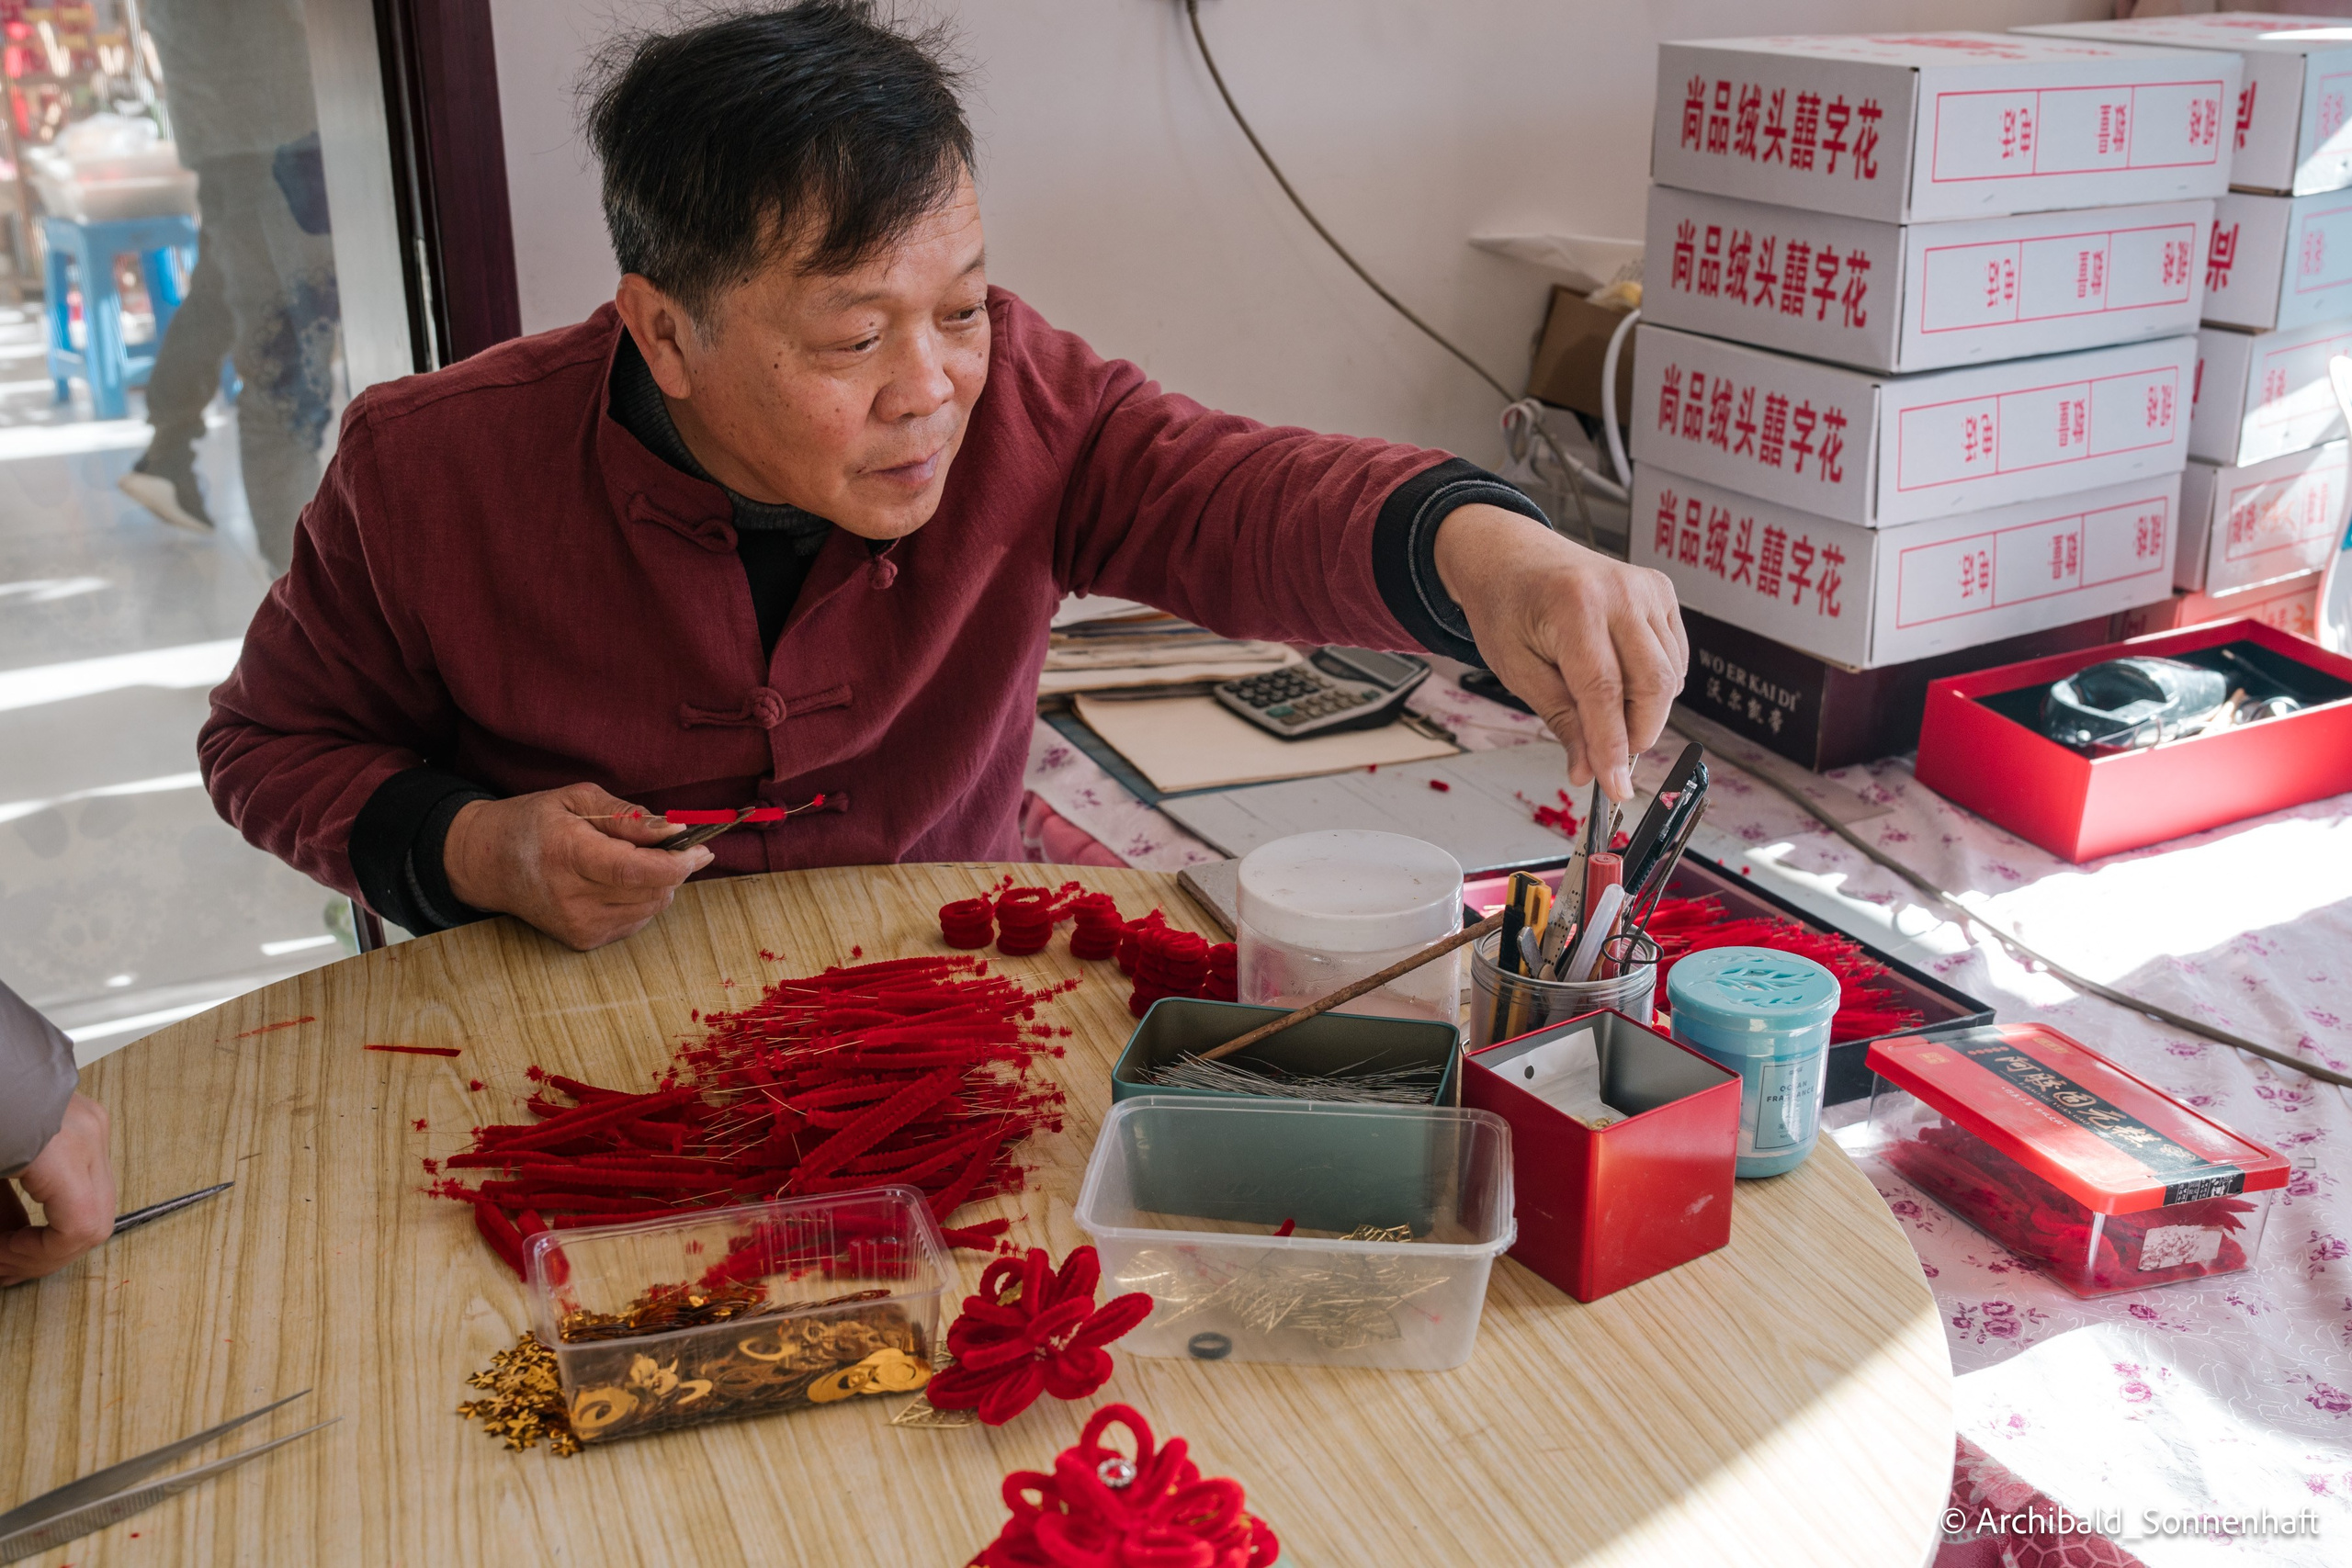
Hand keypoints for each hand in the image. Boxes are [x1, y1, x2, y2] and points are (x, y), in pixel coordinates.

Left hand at [0, 1093, 114, 1286]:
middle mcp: (90, 1135)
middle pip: (93, 1220)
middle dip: (44, 1253)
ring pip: (89, 1201)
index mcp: (64, 1147)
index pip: (81, 1229)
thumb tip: (1, 1260)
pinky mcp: (80, 1118)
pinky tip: (9, 1213)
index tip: (1, 1266)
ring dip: (45, 1230)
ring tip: (3, 1242)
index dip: (37, 1260)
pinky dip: (47, 1204)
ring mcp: (91, 1124)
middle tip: (3, 1266)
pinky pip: (77, 1176)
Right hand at [442, 783, 713, 950]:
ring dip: (658, 883)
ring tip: (632, 860)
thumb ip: (629, 816)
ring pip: (650, 907)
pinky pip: (636, 920)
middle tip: (669, 844)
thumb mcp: (578, 800)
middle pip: (651, 891)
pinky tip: (615, 882)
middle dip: (673, 867)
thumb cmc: (534, 823)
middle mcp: (572, 897)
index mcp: (567, 854)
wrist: (487, 864)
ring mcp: (577, 925)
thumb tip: (676, 829)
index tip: (701, 848)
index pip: (634, 870)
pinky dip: (640, 899)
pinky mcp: (582, 941)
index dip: (676, 862)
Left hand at [1432, 503, 1686, 800]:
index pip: (1606, 692)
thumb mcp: (1516, 669)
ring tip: (1603, 709)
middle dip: (1637, 734)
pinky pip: (1676, 656)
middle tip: (1610, 758)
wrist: (1509, 555)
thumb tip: (1587, 770)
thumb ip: (1560, 719)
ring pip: (1671, 676)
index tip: (1616, 787)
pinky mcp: (1662, 591)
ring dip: (1645, 711)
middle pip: (1653, 685)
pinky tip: (1622, 681)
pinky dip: (1656, 684)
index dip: (1613, 747)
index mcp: (1574, 605)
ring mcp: (1647, 588)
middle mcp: (1620, 590)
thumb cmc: (1506, 606)